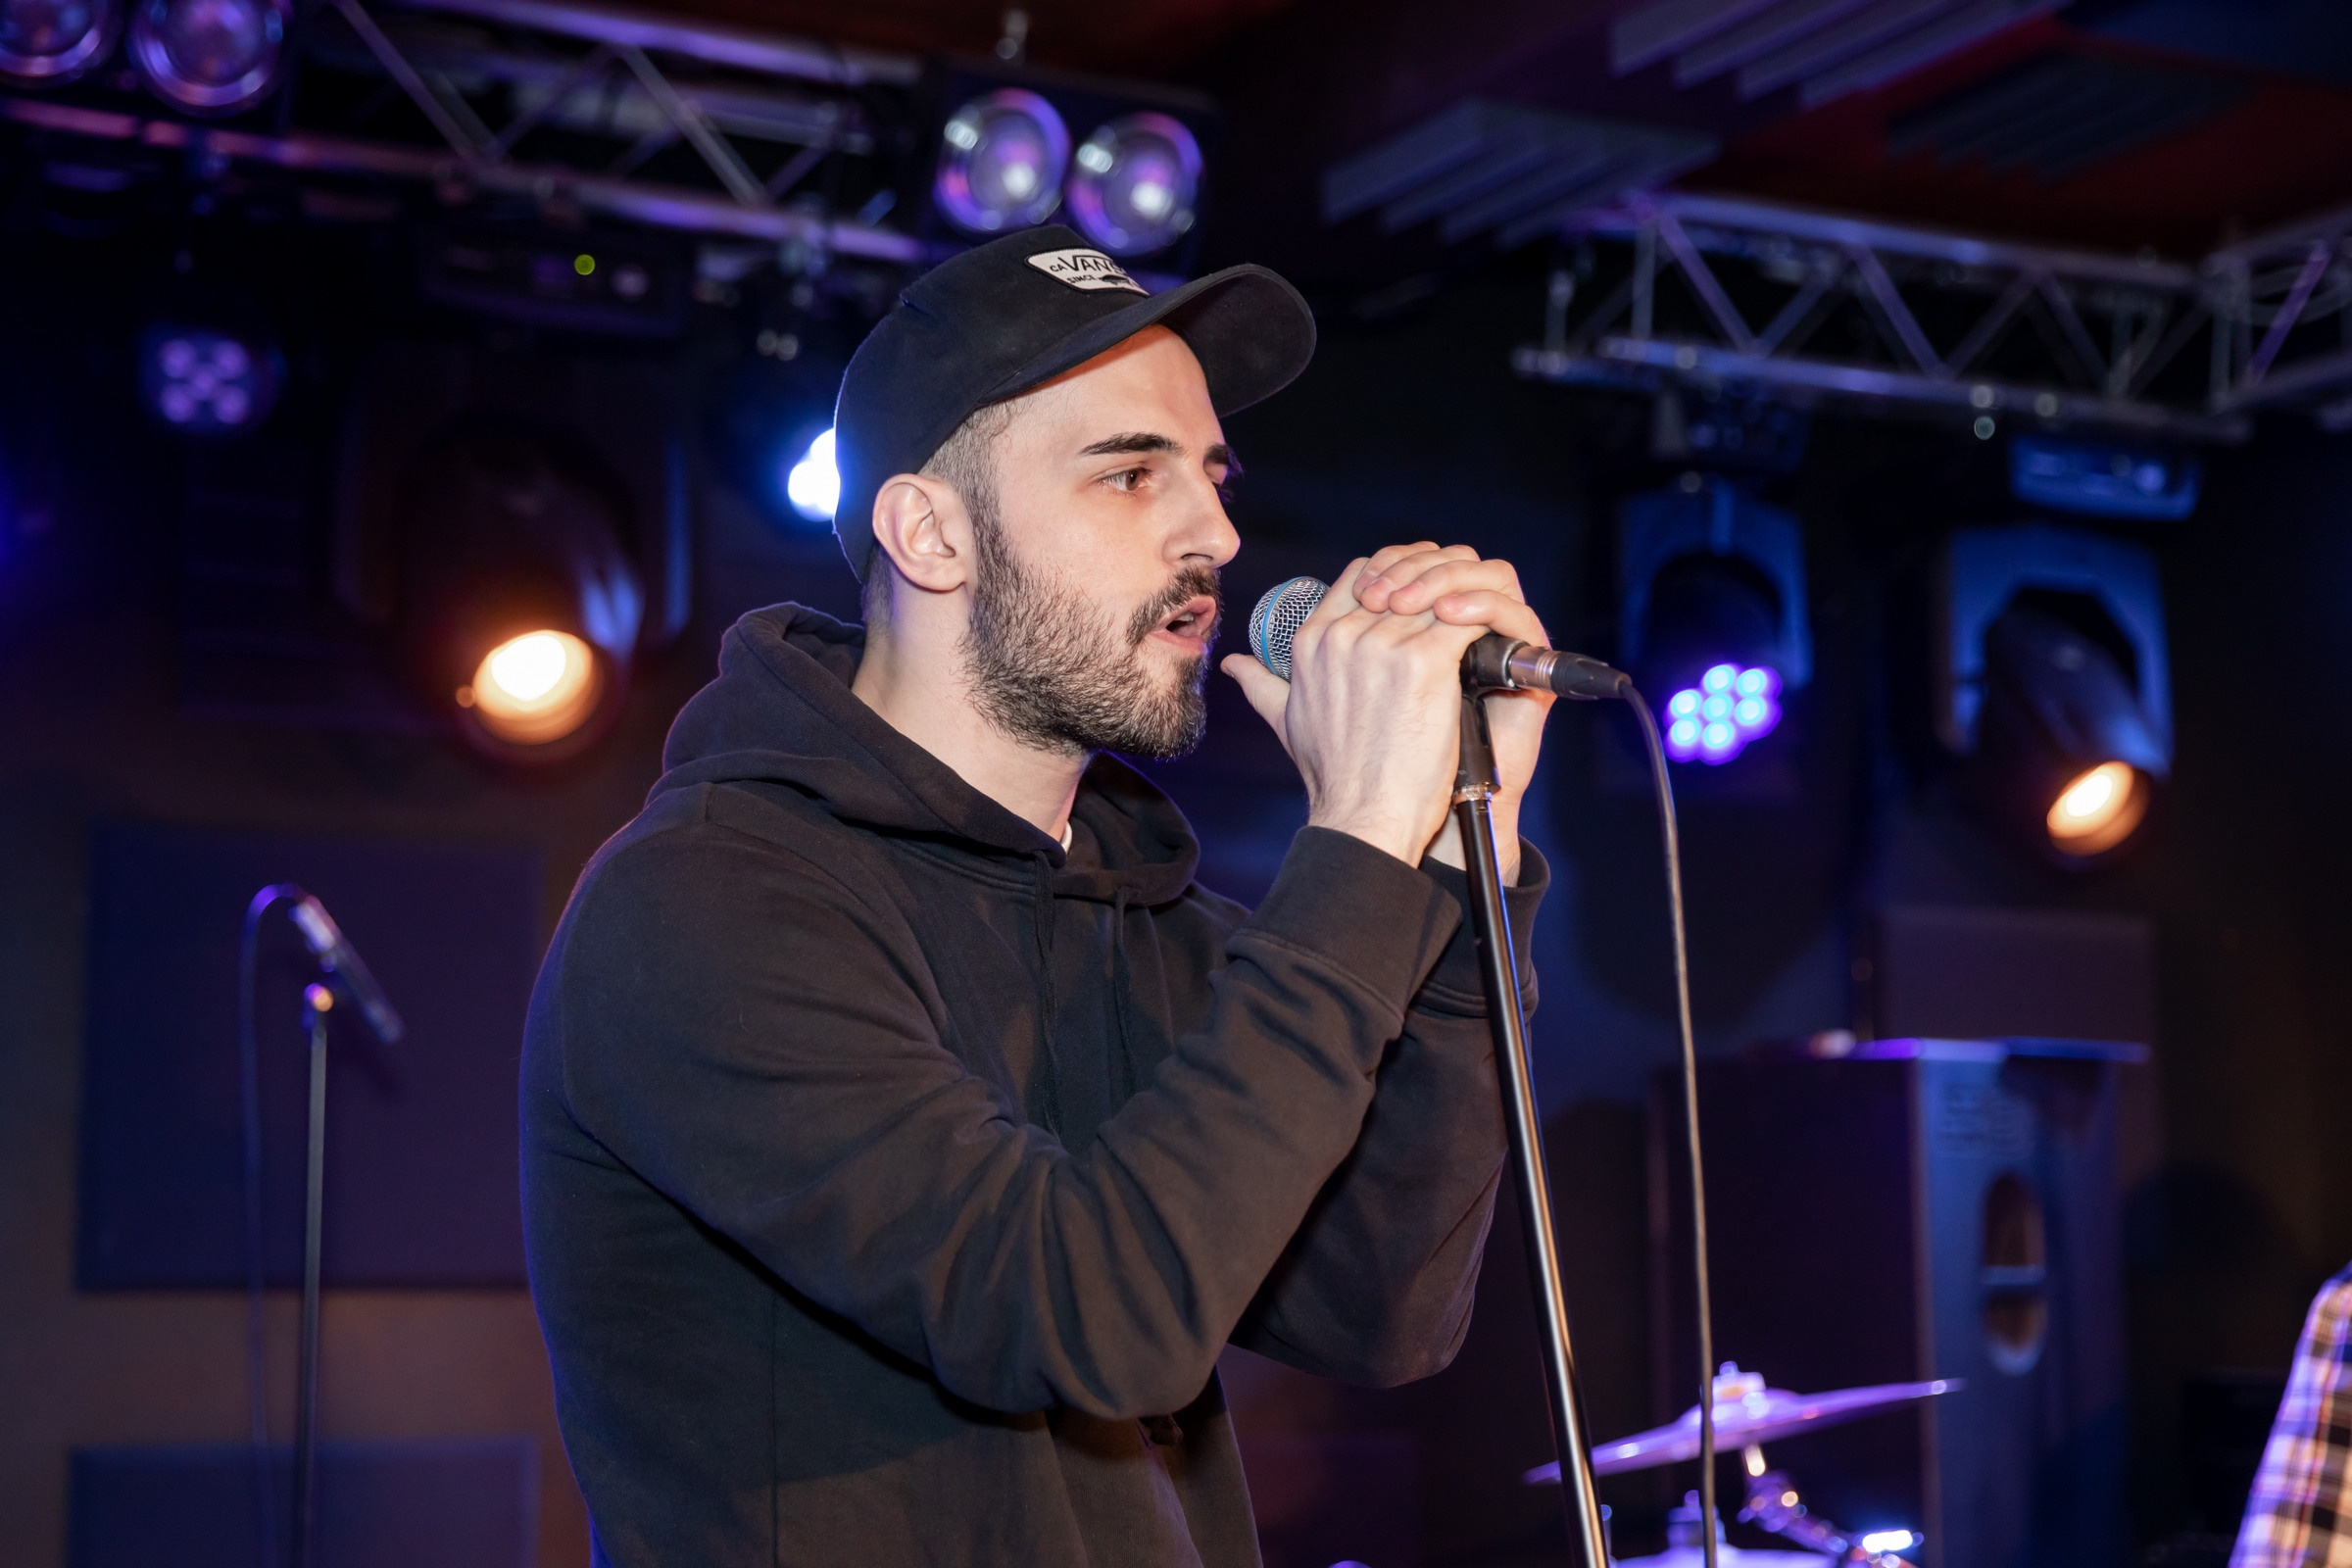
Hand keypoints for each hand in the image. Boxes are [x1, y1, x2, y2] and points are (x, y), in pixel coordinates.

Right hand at [1221, 544, 1551, 876]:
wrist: (1364, 817)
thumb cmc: (1333, 777)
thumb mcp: (1285, 720)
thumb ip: (1261, 685)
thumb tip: (1234, 666)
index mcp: (1312, 641)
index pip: (1363, 574)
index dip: (1398, 576)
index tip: (1423, 597)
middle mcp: (1344, 635)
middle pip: (1406, 580)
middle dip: (1439, 588)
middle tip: (1468, 607)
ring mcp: (1384, 645)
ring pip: (1440, 598)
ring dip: (1467, 607)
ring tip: (1487, 624)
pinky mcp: (1425, 662)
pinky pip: (1466, 622)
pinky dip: (1485, 627)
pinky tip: (1495, 642)